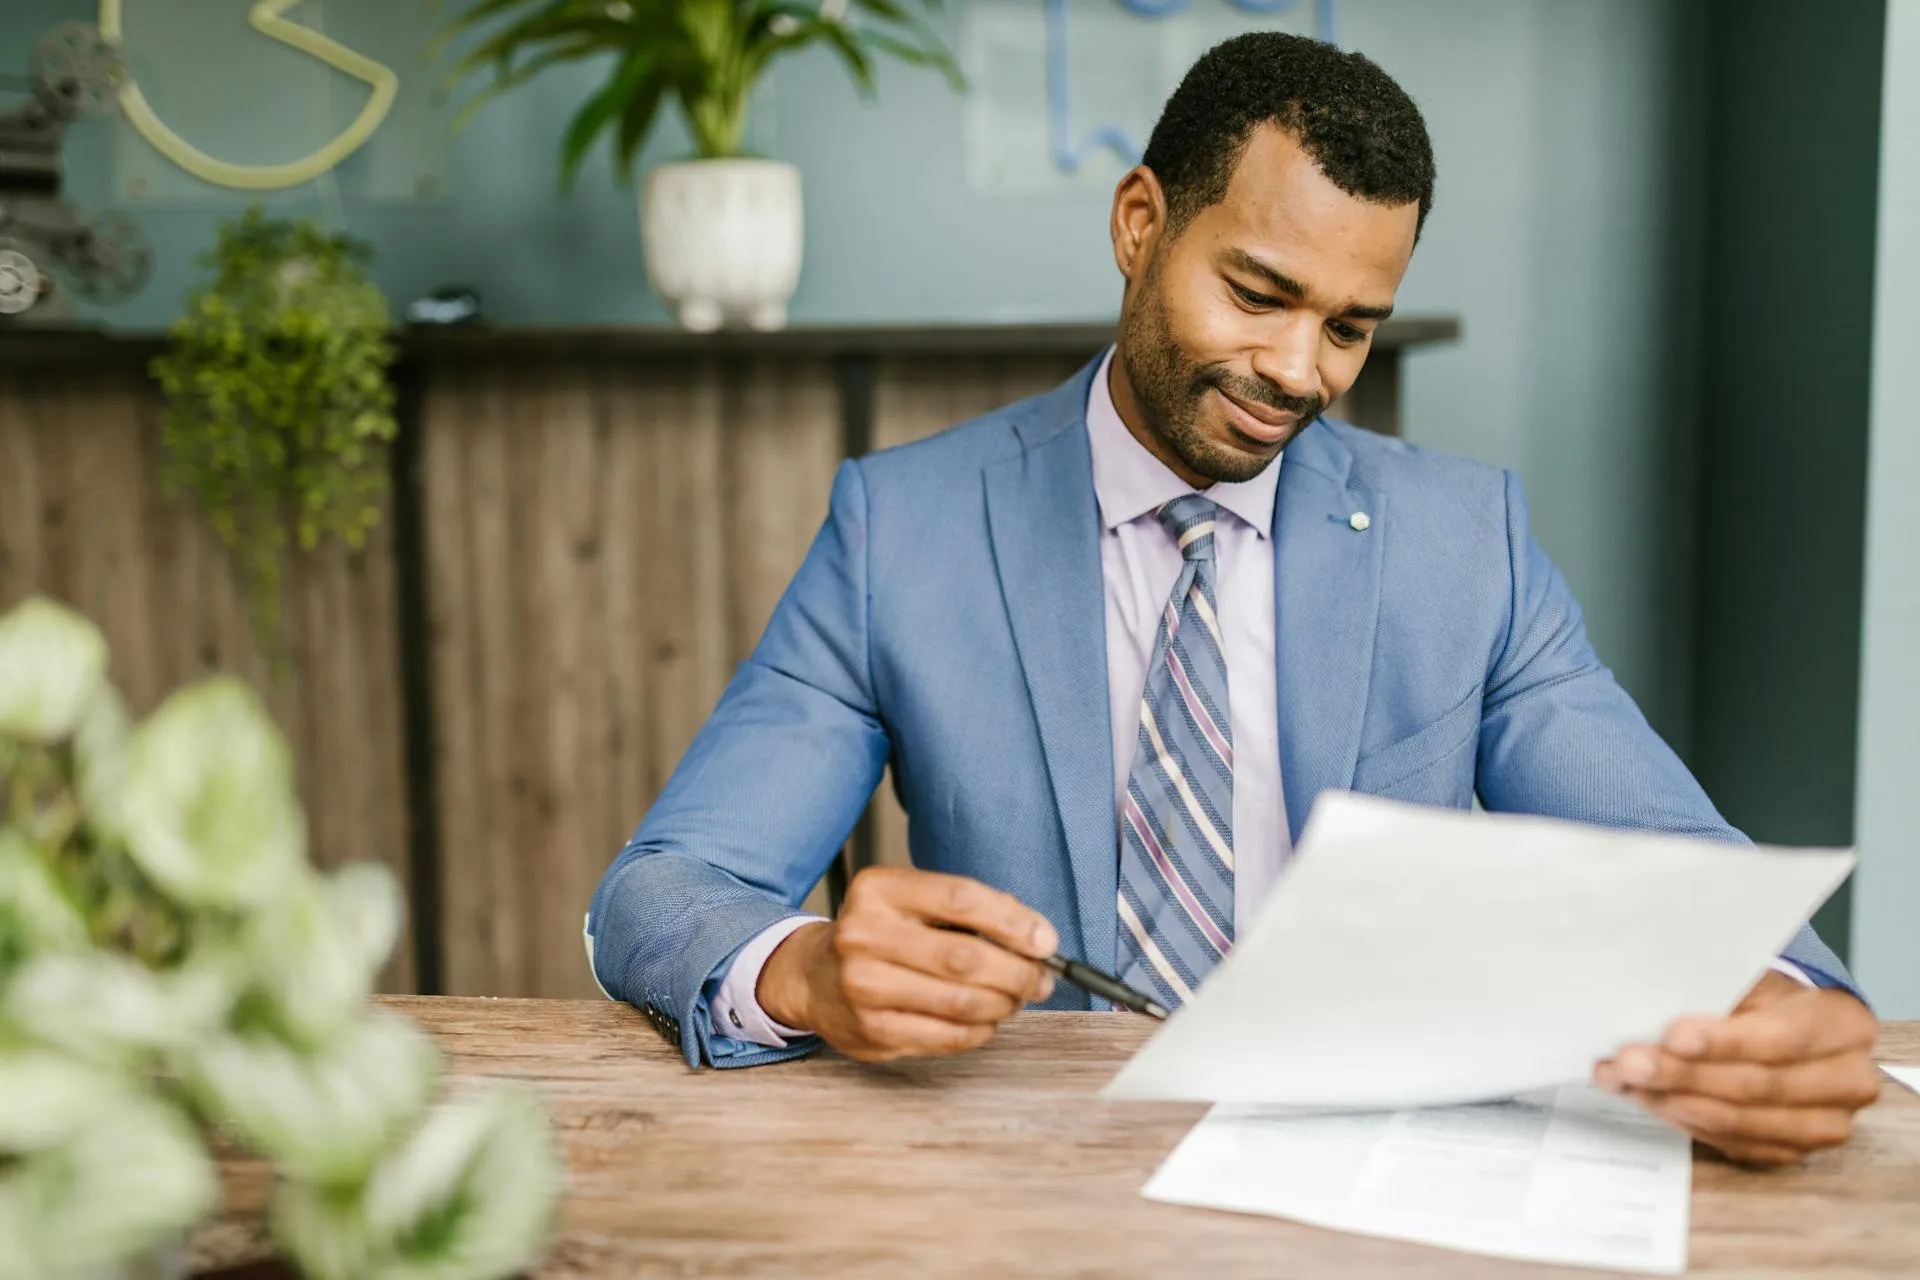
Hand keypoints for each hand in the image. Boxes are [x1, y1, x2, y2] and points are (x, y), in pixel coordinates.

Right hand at [756, 867, 1058, 1062]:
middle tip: (1042, 978)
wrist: (812, 977)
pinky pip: (948, 1036)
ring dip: (1004, 1004)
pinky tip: (987, 1020)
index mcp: (878, 890)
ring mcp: (864, 988)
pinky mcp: (872, 1032)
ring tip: (1016, 998)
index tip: (1045, 940)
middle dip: (1018, 972)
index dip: (1014, 921)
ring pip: (961, 1002)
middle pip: (965, 957)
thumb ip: (968, 911)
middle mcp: (864, 935)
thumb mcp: (910, 901)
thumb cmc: (880, 935)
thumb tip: (1037, 939)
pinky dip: (981, 1030)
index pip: (961, 898)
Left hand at [1594, 970, 1881, 1165]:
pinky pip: (1729, 1142)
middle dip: (1682, 1074)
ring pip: (1737, 1121)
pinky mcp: (1790, 1149)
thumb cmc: (1765, 995)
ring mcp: (1822, 1123)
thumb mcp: (1752, 976)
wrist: (1789, 1024)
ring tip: (1621, 1080)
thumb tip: (1654, 995)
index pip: (1782, 1039)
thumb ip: (1718, 989)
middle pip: (1756, 1086)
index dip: (1724, 1042)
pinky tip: (1646, 1098)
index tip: (1672, 1036)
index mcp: (1844, 1025)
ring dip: (1670, 1101)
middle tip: (1627, 1062)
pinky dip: (1681, 1119)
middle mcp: (1846, 1080)